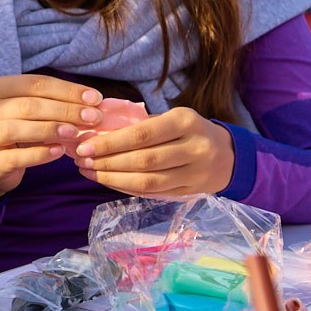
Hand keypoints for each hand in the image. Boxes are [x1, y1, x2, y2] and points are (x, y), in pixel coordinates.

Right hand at [0, 75, 99, 196]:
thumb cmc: (18, 133)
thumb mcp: (30, 113)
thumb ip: (53, 104)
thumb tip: (93, 103)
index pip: (36, 84)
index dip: (67, 90)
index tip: (95, 98)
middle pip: (28, 105)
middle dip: (65, 110)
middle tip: (93, 117)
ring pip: (16, 129)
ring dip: (50, 129)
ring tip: (75, 132)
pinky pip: (16, 157)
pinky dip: (40, 153)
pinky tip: (59, 151)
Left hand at [70, 105, 233, 195]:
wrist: (228, 156)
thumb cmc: (189, 131)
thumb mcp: (172, 117)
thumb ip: (141, 124)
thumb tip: (96, 131)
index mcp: (186, 121)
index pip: (142, 135)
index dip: (111, 143)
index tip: (84, 146)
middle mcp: (194, 148)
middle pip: (143, 161)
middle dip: (107, 163)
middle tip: (81, 161)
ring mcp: (194, 174)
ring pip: (147, 182)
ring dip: (112, 179)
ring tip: (89, 172)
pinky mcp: (190, 193)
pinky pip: (153, 194)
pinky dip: (126, 188)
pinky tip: (107, 181)